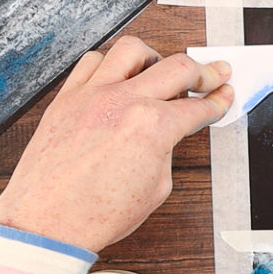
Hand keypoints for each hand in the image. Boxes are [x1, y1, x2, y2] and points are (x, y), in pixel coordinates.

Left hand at [0, 36, 233, 252]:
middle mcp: (123, 103)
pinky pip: (93, 61)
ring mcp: (92, 95)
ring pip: (133, 50)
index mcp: (153, 127)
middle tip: (213, 75)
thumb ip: (167, 149)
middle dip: (205, 72)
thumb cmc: (97, 213)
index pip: (199, 107)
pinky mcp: (67, 98)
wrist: (48, 223)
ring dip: (156, 57)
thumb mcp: (157, 186)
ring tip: (162, 71)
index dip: (219, 102)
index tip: (224, 96)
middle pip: (179, 68)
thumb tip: (170, 131)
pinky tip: (120, 76)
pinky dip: (112, 63)